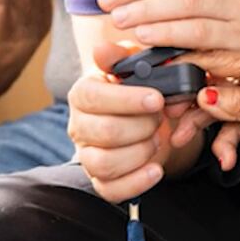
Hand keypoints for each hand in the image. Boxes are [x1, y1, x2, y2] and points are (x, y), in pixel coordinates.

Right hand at [67, 42, 171, 202]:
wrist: (149, 117)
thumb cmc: (141, 86)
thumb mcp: (137, 64)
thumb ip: (122, 55)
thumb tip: (102, 49)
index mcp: (83, 93)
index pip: (93, 98)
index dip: (126, 100)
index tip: (156, 99)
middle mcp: (79, 126)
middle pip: (104, 132)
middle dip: (141, 126)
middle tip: (160, 117)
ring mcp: (87, 155)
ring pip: (105, 163)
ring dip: (140, 152)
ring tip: (156, 139)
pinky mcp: (101, 180)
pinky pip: (110, 190)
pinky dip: (137, 182)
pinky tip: (156, 169)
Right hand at [183, 50, 239, 178]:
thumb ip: (239, 102)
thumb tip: (207, 94)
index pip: (217, 61)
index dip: (189, 70)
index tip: (165, 80)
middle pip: (213, 87)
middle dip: (192, 104)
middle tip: (174, 119)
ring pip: (220, 111)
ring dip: (205, 128)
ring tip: (192, 141)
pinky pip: (233, 129)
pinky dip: (226, 144)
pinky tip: (226, 156)